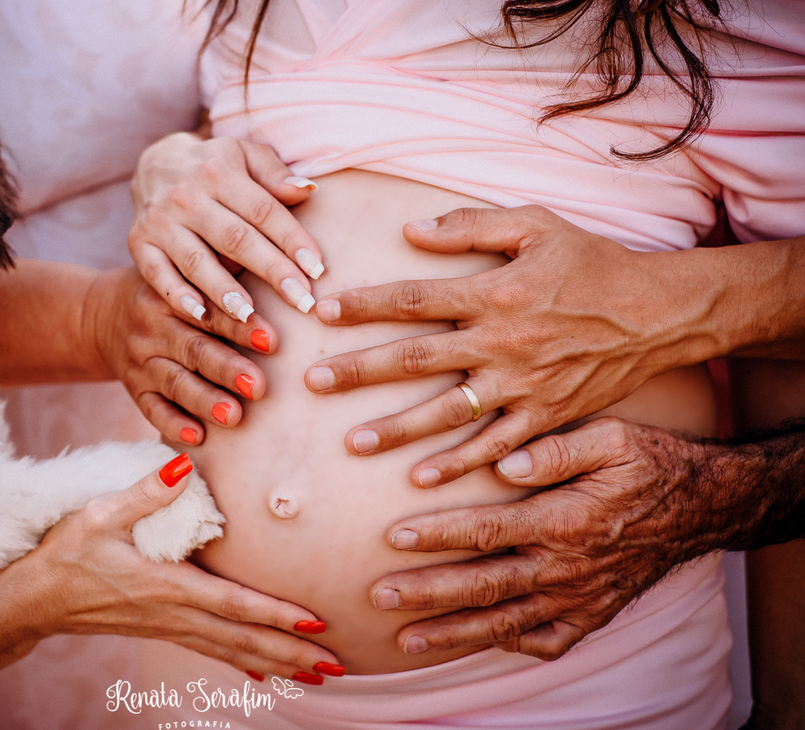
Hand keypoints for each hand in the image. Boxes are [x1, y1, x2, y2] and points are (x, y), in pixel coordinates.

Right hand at [13, 457, 341, 679]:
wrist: (35, 599)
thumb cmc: (66, 553)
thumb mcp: (99, 513)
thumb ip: (145, 492)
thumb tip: (183, 466)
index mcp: (166, 585)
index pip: (232, 604)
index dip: (275, 615)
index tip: (314, 622)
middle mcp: (174, 614)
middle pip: (243, 639)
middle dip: (292, 653)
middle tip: (337, 665)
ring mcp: (169, 627)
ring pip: (233, 651)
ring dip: (278, 663)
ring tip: (319, 675)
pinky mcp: (162, 630)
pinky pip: (213, 651)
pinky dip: (245, 663)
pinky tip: (267, 674)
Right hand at [86, 266, 276, 444]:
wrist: (103, 315)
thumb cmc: (172, 292)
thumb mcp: (189, 274)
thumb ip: (226, 271)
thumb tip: (282, 263)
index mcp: (168, 294)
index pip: (209, 311)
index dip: (240, 326)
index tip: (273, 340)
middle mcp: (151, 327)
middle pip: (192, 349)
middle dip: (226, 369)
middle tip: (259, 385)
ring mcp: (140, 360)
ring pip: (174, 382)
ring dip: (204, 400)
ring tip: (233, 416)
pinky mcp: (133, 389)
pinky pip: (151, 410)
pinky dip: (173, 425)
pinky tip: (198, 437)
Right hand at [130, 132, 324, 323]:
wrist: (154, 163)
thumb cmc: (215, 166)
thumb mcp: (245, 156)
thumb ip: (275, 175)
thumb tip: (307, 191)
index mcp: (219, 173)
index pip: (262, 210)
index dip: (292, 240)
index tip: (318, 269)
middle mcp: (187, 196)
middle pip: (235, 239)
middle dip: (271, 271)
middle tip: (302, 302)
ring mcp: (160, 221)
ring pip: (197, 261)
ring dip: (225, 292)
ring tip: (252, 317)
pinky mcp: (138, 243)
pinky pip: (158, 274)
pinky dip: (178, 296)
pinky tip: (201, 316)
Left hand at [307, 205, 715, 483]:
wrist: (659, 313)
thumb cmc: (592, 262)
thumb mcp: (535, 226)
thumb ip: (470, 226)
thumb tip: (410, 229)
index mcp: (495, 292)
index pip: (415, 299)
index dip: (365, 305)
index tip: (321, 311)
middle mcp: (502, 341)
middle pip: (416, 359)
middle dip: (360, 371)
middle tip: (312, 383)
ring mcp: (523, 384)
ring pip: (447, 411)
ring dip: (397, 429)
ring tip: (352, 443)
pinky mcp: (545, 415)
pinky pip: (495, 445)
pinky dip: (460, 464)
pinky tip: (421, 478)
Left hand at [368, 418, 732, 660]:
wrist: (702, 505)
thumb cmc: (648, 462)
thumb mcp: (611, 437)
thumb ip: (555, 450)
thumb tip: (504, 464)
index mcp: (565, 520)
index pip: (487, 531)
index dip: (438, 535)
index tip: (392, 537)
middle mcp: (568, 566)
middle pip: (485, 587)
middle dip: (427, 595)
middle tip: (379, 597)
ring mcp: (580, 597)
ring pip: (507, 622)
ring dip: (454, 632)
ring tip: (406, 640)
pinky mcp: (593, 613)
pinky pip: (547, 640)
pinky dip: (511, 645)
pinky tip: (477, 641)